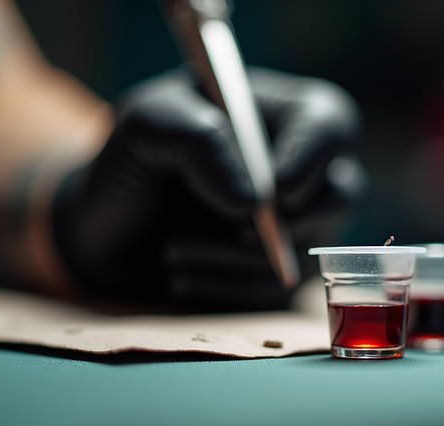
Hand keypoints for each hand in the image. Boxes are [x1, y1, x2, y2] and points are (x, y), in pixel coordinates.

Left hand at [52, 68, 365, 310]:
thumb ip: (195, 138)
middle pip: (342, 192)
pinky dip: (228, 290)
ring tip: (173, 253)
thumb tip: (250, 200)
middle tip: (237, 230)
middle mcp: (297, 167)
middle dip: (291, 222)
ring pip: (308, 250)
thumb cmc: (124, 166)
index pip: (328, 122)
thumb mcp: (144, 128)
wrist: (101, 235)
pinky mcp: (277, 273)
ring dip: (240, 261)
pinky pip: (279, 294)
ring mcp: (294, 224)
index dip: (312, 157)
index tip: (276, 192)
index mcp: (276, 113)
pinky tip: (181, 277)